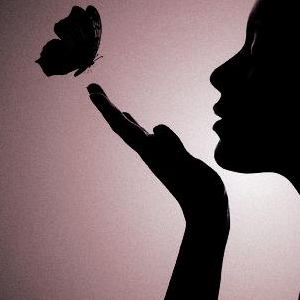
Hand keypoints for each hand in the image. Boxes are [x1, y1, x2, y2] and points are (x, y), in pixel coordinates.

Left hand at [87, 83, 228, 225]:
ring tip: (110, 104)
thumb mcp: (187, 165)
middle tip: (92, 88)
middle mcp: (150, 152)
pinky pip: (150, 140)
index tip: (93, 93)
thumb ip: (172, 146)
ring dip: (121, 116)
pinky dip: (142, 129)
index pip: (124, 127)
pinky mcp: (170, 159)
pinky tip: (143, 127)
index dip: (108, 110)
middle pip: (123, 126)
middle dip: (108, 107)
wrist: (206, 210)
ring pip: (134, 133)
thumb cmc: (200, 190)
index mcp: (151, 152)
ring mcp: (159, 156)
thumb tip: (155, 128)